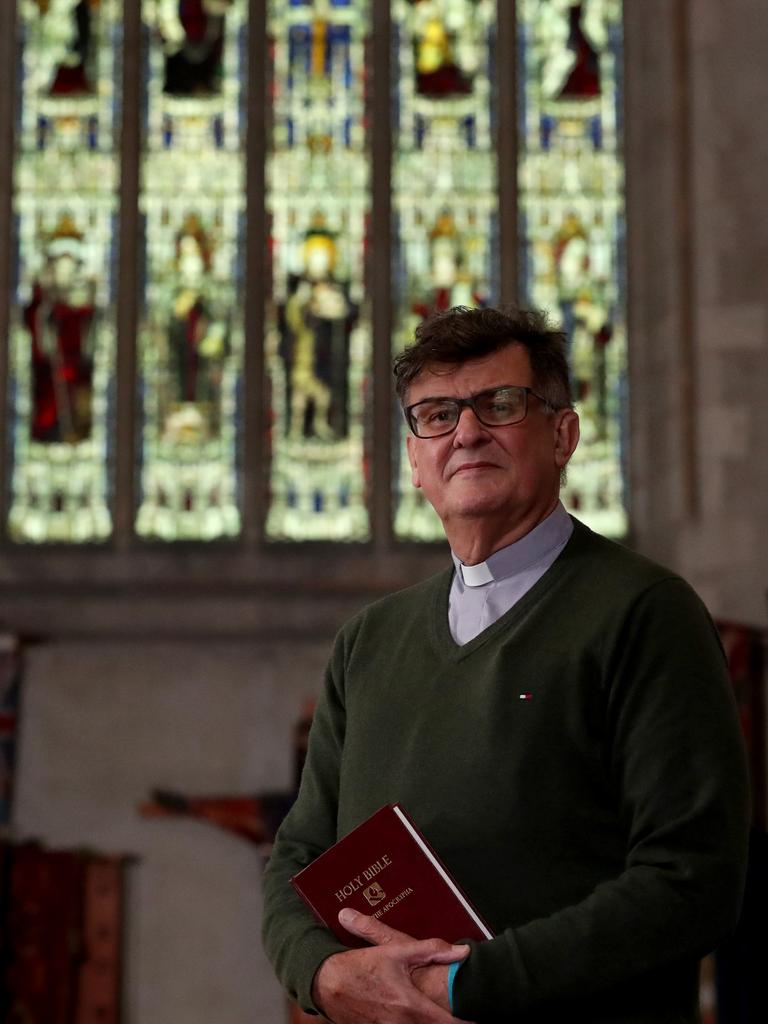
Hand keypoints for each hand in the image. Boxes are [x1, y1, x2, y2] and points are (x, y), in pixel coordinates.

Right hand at [311, 907, 471, 1023]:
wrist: (329, 983)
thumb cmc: (362, 967)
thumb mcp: (397, 951)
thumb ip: (431, 950)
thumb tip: (461, 952)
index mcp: (411, 1005)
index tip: (477, 1021)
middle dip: (447, 1022)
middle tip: (459, 1015)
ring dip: (428, 1021)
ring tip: (436, 1014)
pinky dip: (410, 1023)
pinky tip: (412, 1015)